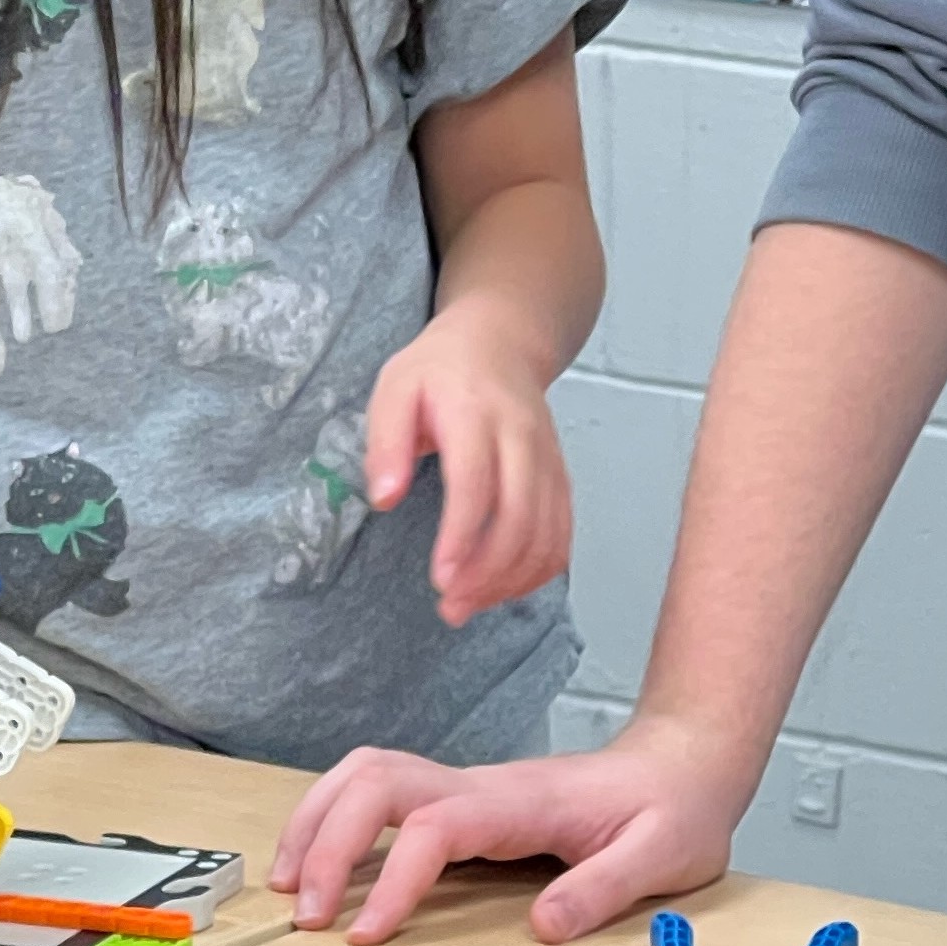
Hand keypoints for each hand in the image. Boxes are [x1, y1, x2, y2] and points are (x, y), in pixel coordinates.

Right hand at [271, 709, 747, 943]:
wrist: (682, 767)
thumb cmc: (672, 812)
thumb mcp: (663, 856)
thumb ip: (603, 888)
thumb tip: (542, 926)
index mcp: (522, 803)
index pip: (435, 826)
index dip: (394, 878)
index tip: (367, 936)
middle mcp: (481, 785)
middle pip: (377, 781)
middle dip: (327, 842)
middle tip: (305, 917)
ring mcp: (466, 787)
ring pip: (367, 775)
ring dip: (318, 820)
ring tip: (287, 886)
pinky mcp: (460, 801)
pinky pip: (380, 792)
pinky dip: (334, 818)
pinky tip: (318, 863)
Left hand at [366, 296, 573, 627]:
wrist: (501, 340)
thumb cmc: (440, 368)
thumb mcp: (394, 387)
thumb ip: (385, 443)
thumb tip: (384, 499)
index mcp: (475, 412)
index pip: (477, 482)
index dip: (462, 536)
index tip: (441, 578)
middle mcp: (521, 437)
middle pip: (521, 516)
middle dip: (489, 571)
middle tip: (451, 606)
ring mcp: (548, 458)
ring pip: (548, 531)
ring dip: (513, 579)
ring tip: (470, 604)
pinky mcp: (560, 476)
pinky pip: (562, 532)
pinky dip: (539, 570)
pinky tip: (504, 588)